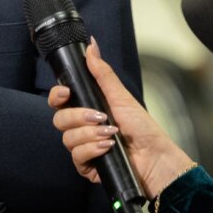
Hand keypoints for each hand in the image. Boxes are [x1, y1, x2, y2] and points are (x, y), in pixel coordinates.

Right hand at [48, 40, 192, 195]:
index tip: (65, 93)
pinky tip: (108, 147)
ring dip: (89, 134)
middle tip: (100, 116)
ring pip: (67, 138)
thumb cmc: (142, 127)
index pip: (59, 102)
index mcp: (87, 109)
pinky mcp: (87, 166)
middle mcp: (82, 128)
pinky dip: (92, 150)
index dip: (56, 96)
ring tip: (110, 134)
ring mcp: (84, 147)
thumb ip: (102, 73)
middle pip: (59, 120)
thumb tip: (91, 46)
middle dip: (77, 117)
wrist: (155, 157)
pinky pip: (76, 156)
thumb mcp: (121, 97)